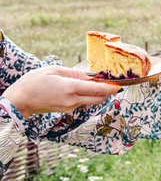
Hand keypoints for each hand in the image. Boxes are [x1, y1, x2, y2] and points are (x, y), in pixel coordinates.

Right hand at [3, 65, 121, 118]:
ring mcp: (70, 107)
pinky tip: (81, 86)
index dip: (112, 88)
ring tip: (95, 81)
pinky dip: (86, 95)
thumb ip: (75, 73)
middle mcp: (73, 100)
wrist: (19, 101)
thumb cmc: (34, 82)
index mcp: (71, 88)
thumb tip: (91, 74)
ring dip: (96, 92)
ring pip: (91, 100)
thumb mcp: (55, 70)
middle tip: (112, 82)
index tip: (122, 85)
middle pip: (99, 98)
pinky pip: (82, 102)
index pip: (98, 89)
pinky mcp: (67, 110)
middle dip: (108, 91)